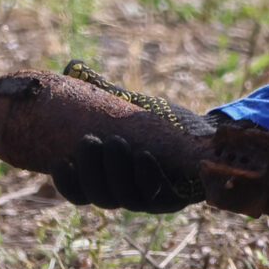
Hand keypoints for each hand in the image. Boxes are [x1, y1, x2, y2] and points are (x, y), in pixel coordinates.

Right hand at [49, 63, 258, 215]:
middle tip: (89, 141)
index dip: (67, 182)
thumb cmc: (164, 122)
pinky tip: (144, 154)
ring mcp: (150, 202)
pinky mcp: (174, 201)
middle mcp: (126, 195)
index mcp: (109, 179)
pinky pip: (155, 197)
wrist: (206, 132)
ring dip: (115, 172)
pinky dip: (147, 175)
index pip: (80, 193)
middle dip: (90, 170)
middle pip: (99, 197)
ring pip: (124, 199)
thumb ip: (103, 93)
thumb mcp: (130, 108)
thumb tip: (73, 66)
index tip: (62, 160)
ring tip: (116, 142)